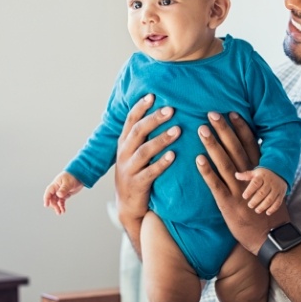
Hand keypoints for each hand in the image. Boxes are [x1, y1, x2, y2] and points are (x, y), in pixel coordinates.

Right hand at [43, 171, 83, 214]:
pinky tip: (63, 210)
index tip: (46, 205)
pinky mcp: (65, 194)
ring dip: (57, 207)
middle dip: (54, 205)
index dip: (46, 198)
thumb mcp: (68, 182)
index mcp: (55, 185)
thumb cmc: (73, 176)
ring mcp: (61, 192)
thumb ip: (64, 189)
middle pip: (52, 198)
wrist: (80, 175)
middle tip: (58, 211)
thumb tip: (59, 195)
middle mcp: (57, 189)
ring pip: (56, 201)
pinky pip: (61, 201)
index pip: (48, 192)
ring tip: (60, 213)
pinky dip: (62, 206)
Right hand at [115, 94, 180, 228]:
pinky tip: (173, 156)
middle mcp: (124, 153)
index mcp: (124, 142)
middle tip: (171, 110)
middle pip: (138, 132)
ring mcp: (129, 169)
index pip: (130, 120)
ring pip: (144, 151)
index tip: (153, 95)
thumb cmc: (136, 172)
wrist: (127, 206)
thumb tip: (162, 110)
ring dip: (161, 139)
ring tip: (177, 130)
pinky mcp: (137, 185)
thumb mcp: (134, 152)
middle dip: (154, 119)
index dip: (140, 107)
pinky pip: (150, 172)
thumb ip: (143, 135)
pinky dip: (161, 163)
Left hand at [196, 112, 289, 255]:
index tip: (232, 112)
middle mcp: (249, 178)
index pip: (250, 145)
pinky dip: (207, 171)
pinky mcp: (227, 204)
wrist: (269, 238)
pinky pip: (215, 185)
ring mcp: (238, 190)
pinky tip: (198, 159)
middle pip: (235, 149)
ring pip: (224, 163)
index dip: (241, 128)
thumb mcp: (268, 188)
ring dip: (213, 145)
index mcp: (259, 173)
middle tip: (212, 113)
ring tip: (202, 129)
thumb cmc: (267, 211)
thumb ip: (258, 170)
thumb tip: (251, 153)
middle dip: (224, 130)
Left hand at [237, 168, 287, 214]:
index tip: (244, 196)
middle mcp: (270, 182)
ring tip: (257, 210)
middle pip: (262, 193)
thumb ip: (246, 175)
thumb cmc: (263, 174)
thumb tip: (236, 175)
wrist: (279, 172)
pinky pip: (278, 202)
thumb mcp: (255, 172)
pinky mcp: (281, 194)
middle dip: (255, 200)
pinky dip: (273, 208)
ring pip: (270, 199)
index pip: (255, 183)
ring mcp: (276, 188)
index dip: (249, 190)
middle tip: (250, 205)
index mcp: (262, 176)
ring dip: (263, 206)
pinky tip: (267, 212)